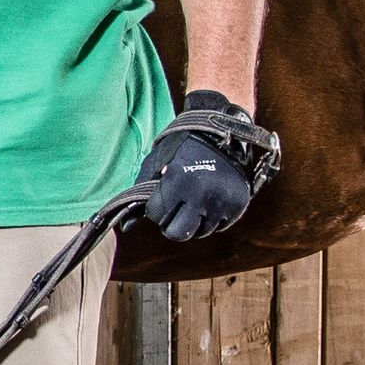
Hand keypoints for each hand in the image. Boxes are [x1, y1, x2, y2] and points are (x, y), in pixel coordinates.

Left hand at [136, 88, 274, 242]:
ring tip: (194, 199)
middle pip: (178, 233)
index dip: (155, 209)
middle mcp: (201, 195)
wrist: (221, 131)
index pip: (157, 216)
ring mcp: (222, 201)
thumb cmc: (182, 146)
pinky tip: (209, 200)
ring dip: (194, 221)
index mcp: (178, 182)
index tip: (160, 199)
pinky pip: (220, 226)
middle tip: (174, 211)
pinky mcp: (238, 204)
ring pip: (200, 231)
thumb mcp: (157, 163)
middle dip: (172, 225)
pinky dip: (212, 218)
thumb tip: (126, 227)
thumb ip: (141, 192)